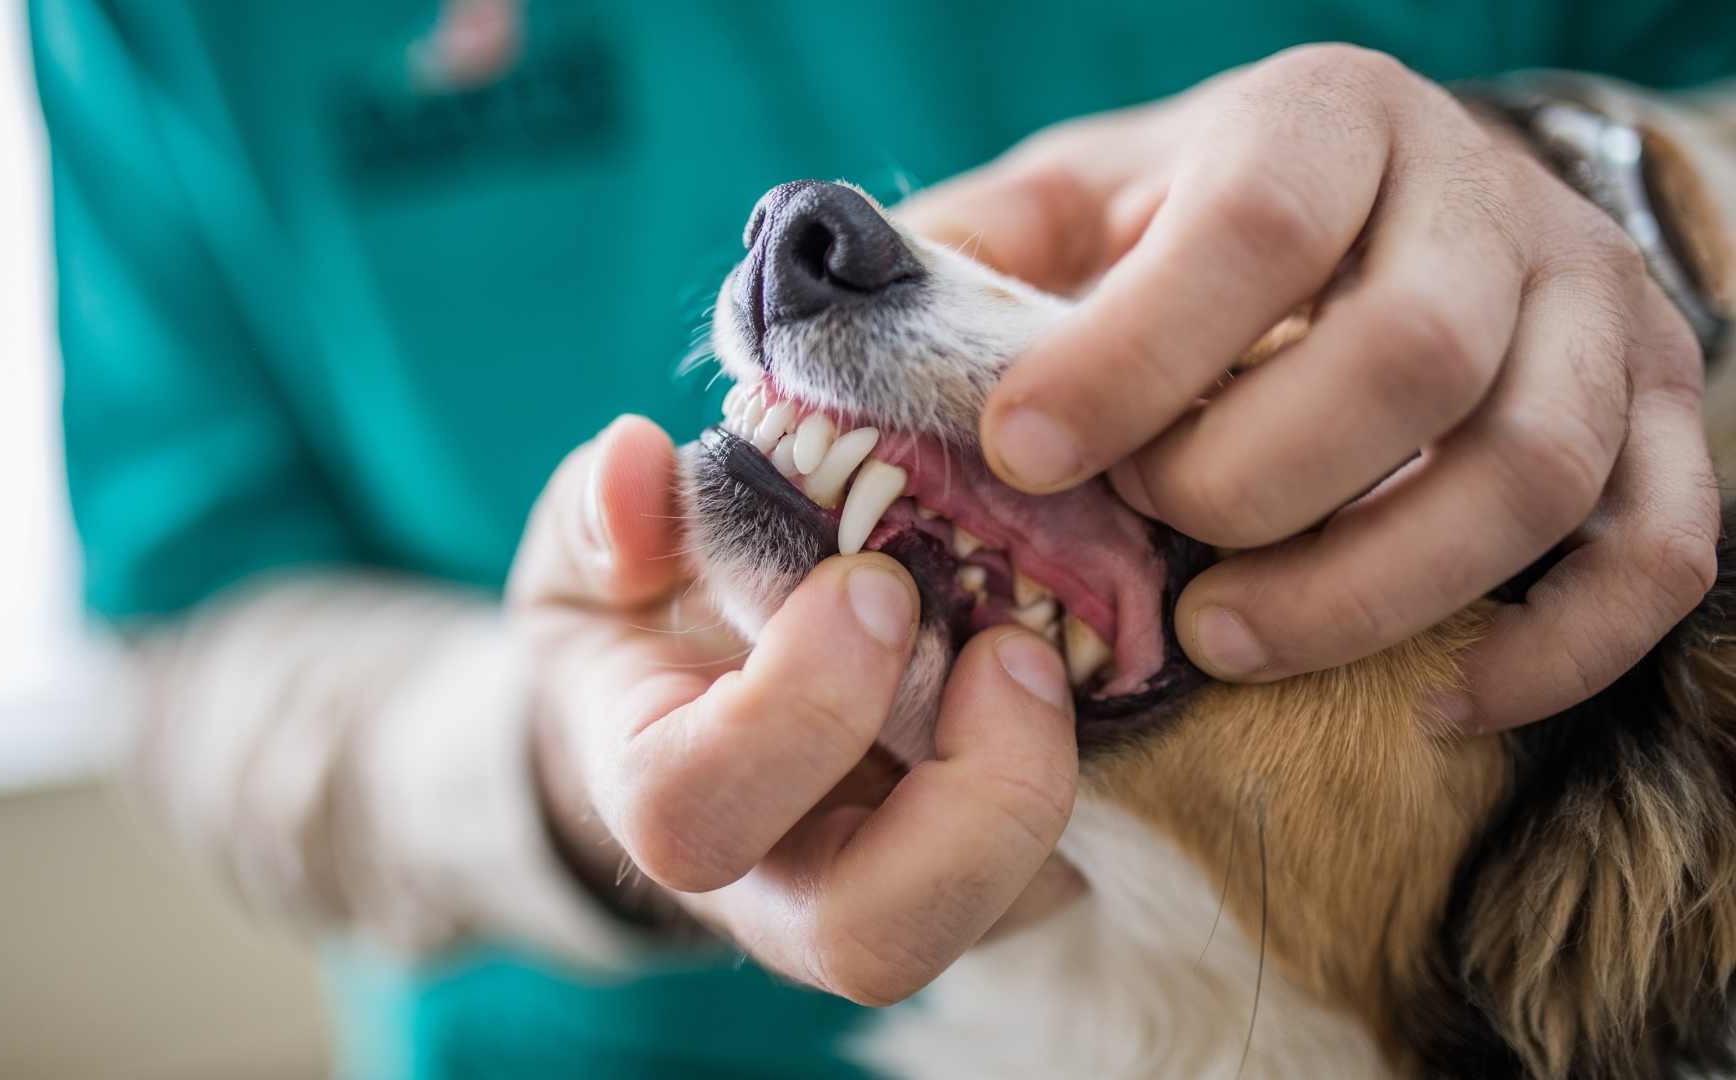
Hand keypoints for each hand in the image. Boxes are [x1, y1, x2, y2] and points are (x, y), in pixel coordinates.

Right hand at [508, 416, 1084, 1003]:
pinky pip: (1058, 877)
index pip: (697, 815)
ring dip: (1043, 789)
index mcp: (661, 797)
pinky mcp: (983, 885)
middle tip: (1007, 647)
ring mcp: (886, 899)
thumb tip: (637, 461)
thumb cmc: (640, 625)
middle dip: (965, 798)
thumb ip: (603, 514)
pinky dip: (1097, 778)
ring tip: (1044, 653)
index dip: (795, 709)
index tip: (871, 580)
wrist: (684, 715)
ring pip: (989, 925)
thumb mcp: (596, 555)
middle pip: (871, 943)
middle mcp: (777, 889)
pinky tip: (1086, 664)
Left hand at [901, 45, 1716, 731]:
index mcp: (1323, 124)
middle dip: (1257, 483)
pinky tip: (1432, 705)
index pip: (1256, 225)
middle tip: (1153, 553)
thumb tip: (819, 335)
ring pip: (1536, 469)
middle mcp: (1480, 201)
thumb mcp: (1073, 205)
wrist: (1392, 206)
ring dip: (1375, 586)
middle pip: (1410, 356)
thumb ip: (965, 259)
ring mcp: (1594, 313)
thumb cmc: (1197, 226)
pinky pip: (1658, 553)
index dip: (1138, 353)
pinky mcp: (1661, 422)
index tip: (1027, 452)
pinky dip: (1554, 649)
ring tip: (1232, 642)